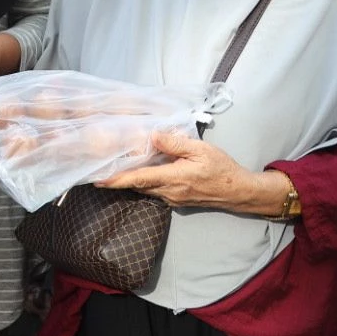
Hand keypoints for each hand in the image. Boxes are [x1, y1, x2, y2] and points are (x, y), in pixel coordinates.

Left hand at [98, 131, 288, 213]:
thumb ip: (175, 144)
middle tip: (98, 168)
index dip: (116, 180)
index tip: (98, 179)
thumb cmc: (222, 169)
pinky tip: (138, 172)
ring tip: (113, 168)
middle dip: (117, 179)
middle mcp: (169, 191)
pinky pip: (154, 190)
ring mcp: (172, 198)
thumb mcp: (201, 150)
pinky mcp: (177, 199)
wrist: (239, 191)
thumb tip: (153, 136)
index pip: (138, 179)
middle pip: (137, 185)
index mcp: (173, 178)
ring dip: (129, 180)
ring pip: (144, 189)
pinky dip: (143, 182)